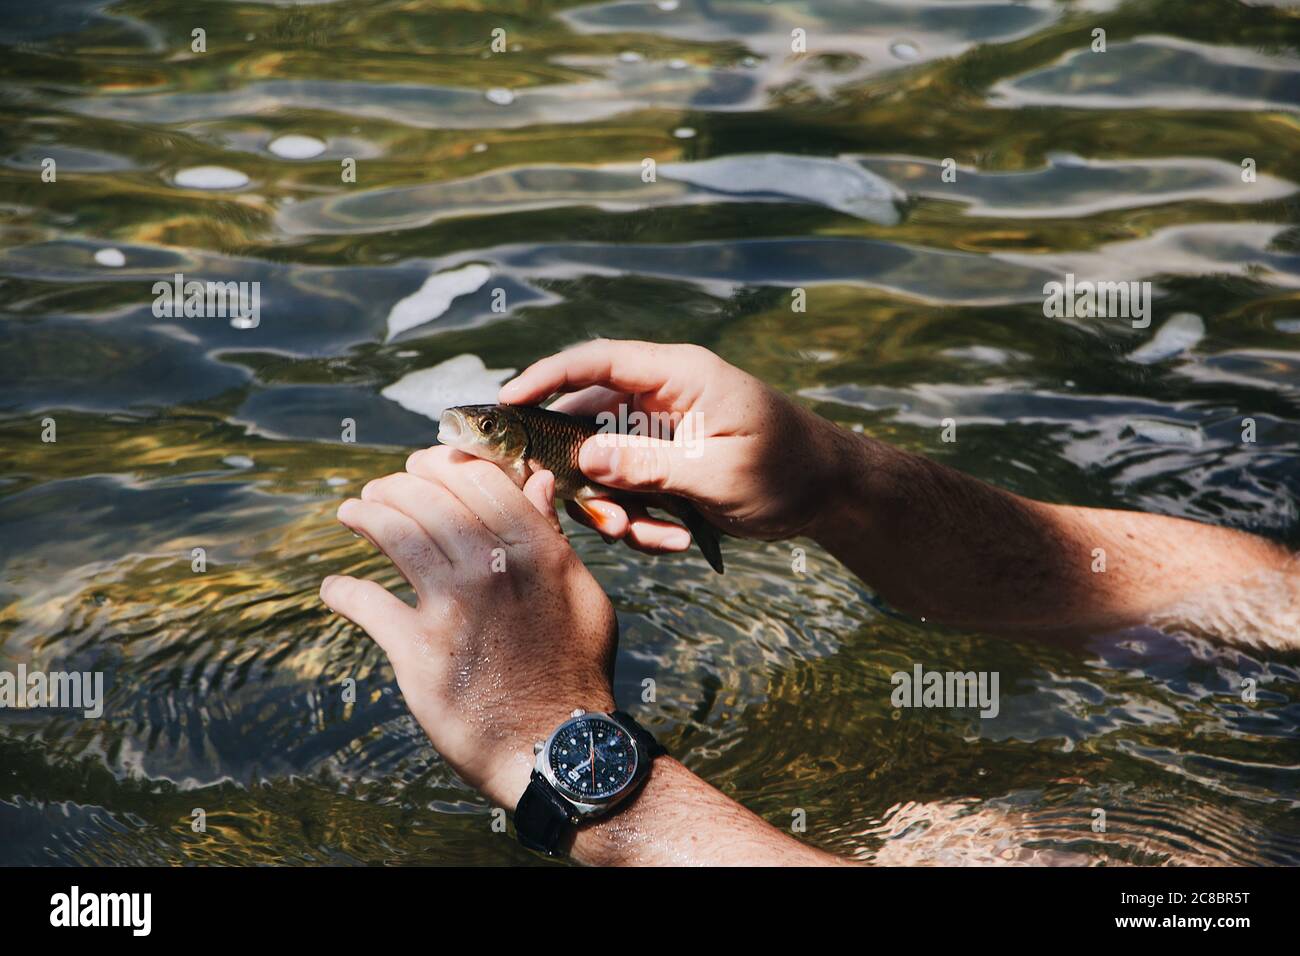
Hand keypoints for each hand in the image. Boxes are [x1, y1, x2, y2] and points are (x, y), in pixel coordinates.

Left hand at [318, 446, 616, 808]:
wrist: (556, 746)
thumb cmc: (574, 671)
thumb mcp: (582, 596)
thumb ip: (554, 537)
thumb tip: (538, 482)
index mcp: (537, 551)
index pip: (480, 479)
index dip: (442, 464)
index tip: (422, 467)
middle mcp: (494, 568)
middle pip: (430, 498)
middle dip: (396, 486)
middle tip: (378, 491)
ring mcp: (454, 607)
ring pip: (396, 535)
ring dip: (367, 516)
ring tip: (352, 514)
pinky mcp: (419, 650)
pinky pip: (367, 603)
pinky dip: (343, 592)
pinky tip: (334, 590)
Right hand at [499, 339, 848, 551]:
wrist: (832, 493)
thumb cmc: (789, 469)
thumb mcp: (719, 472)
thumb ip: (649, 466)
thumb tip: (584, 460)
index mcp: (677, 375)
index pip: (596, 362)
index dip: (545, 377)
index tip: (506, 402)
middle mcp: (661, 398)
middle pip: (585, 421)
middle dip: (576, 471)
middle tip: (582, 511)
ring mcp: (660, 433)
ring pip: (602, 466)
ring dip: (613, 507)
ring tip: (649, 536)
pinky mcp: (664, 465)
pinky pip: (627, 490)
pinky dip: (639, 520)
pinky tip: (674, 540)